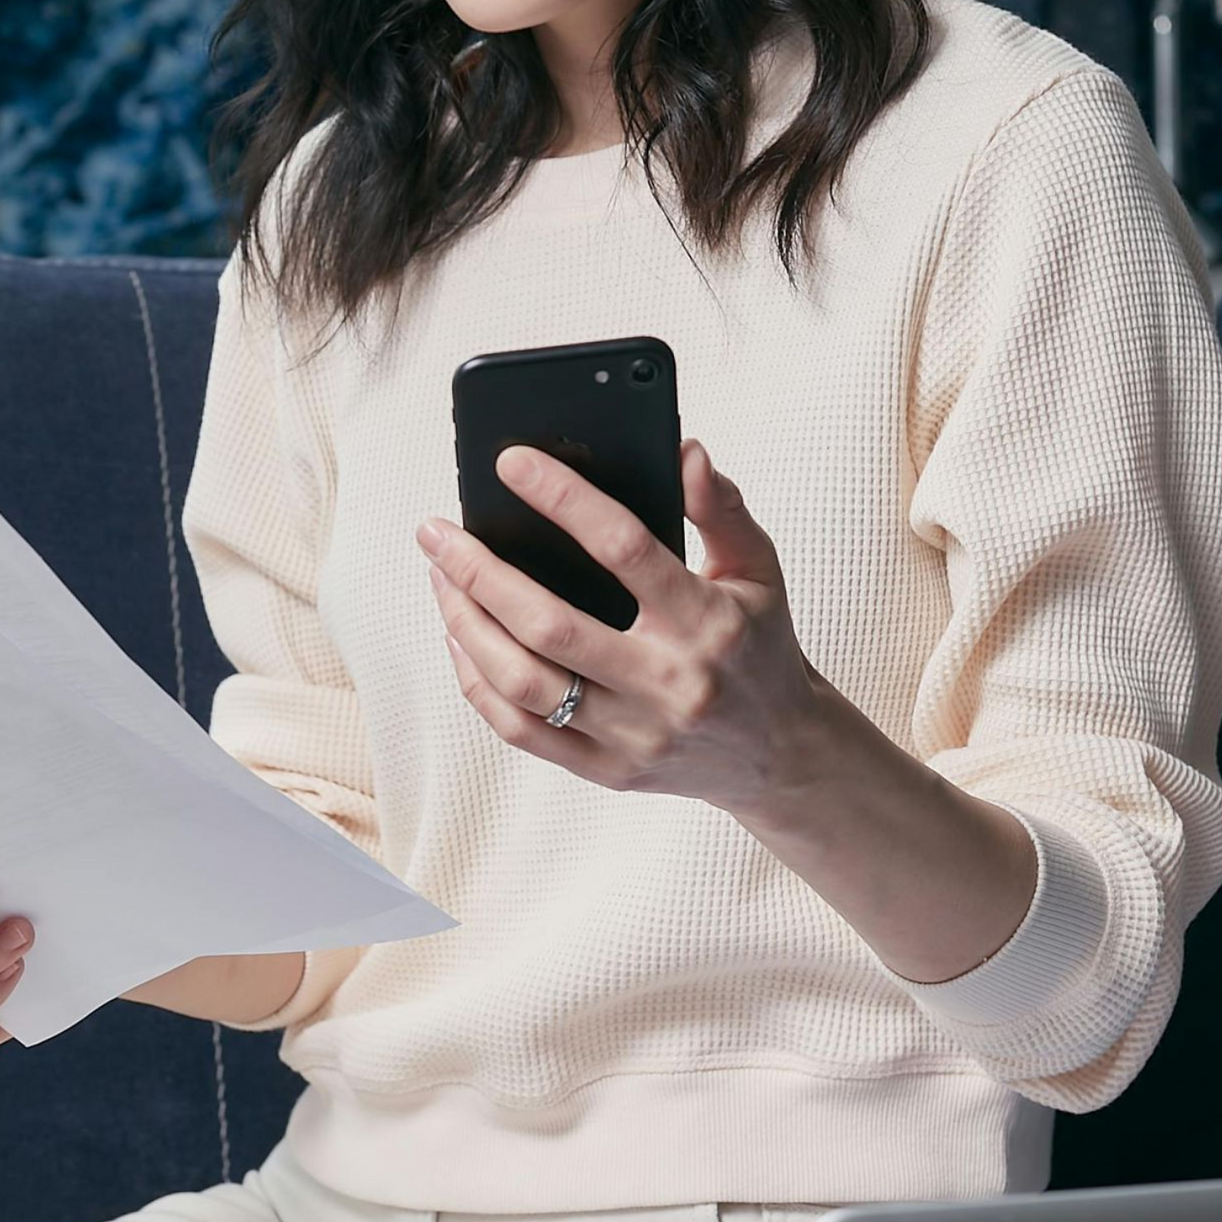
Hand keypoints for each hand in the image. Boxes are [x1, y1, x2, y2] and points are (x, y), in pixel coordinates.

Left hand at [417, 438, 827, 810]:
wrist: (783, 755)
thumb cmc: (760, 647)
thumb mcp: (759, 570)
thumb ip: (722, 508)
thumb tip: (684, 451)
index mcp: (707, 623)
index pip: (624, 549)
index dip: (563, 499)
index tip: (511, 463)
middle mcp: (668, 684)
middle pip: (549, 625)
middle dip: (479, 571)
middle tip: (437, 531)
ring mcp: (634, 735)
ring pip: (523, 681)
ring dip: (466, 623)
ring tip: (440, 576)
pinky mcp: (607, 771)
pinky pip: (520, 730)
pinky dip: (477, 681)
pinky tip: (459, 636)